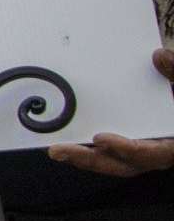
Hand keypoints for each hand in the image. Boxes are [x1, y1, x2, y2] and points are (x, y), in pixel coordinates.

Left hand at [47, 47, 173, 175]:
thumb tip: (159, 56)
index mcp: (171, 143)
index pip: (151, 154)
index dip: (127, 149)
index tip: (101, 139)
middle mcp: (154, 151)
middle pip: (122, 164)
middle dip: (89, 159)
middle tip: (60, 150)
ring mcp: (139, 150)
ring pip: (111, 161)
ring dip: (83, 157)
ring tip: (57, 149)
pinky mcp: (126, 145)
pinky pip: (106, 152)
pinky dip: (87, 149)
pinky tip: (67, 142)